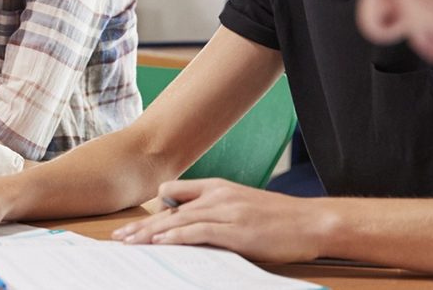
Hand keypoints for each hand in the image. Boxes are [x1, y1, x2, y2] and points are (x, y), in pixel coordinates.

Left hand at [112, 178, 331, 263]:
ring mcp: (226, 212)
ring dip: (150, 234)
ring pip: (178, 220)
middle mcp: (218, 196)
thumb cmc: (280, 219)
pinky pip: (198, 231)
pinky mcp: (236, 229)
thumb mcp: (242, 206)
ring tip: (130, 244)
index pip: (173, 193)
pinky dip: (176, 237)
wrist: (312, 222)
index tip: (135, 226)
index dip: (152, 211)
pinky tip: (160, 244)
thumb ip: (215, 210)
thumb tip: (188, 224)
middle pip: (168, 209)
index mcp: (218, 188)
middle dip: (141, 225)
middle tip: (120, 238)